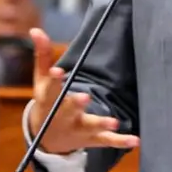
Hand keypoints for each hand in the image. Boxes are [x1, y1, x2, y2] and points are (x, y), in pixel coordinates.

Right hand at [27, 28, 138, 154]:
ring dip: (101, 123)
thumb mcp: (40, 80)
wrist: (47, 140)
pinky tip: (135, 140)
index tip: (58, 71)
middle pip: (69, 109)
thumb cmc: (47, 102)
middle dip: (76, 103)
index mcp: (49, 100)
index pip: (50, 89)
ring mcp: (79, 129)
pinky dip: (121, 141)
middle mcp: (63, 116)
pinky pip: (107, 141)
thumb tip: (36, 30)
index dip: (53, 80)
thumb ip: (42, 55)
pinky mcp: (93, 138)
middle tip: (85, 97)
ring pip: (90, 126)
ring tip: (114, 122)